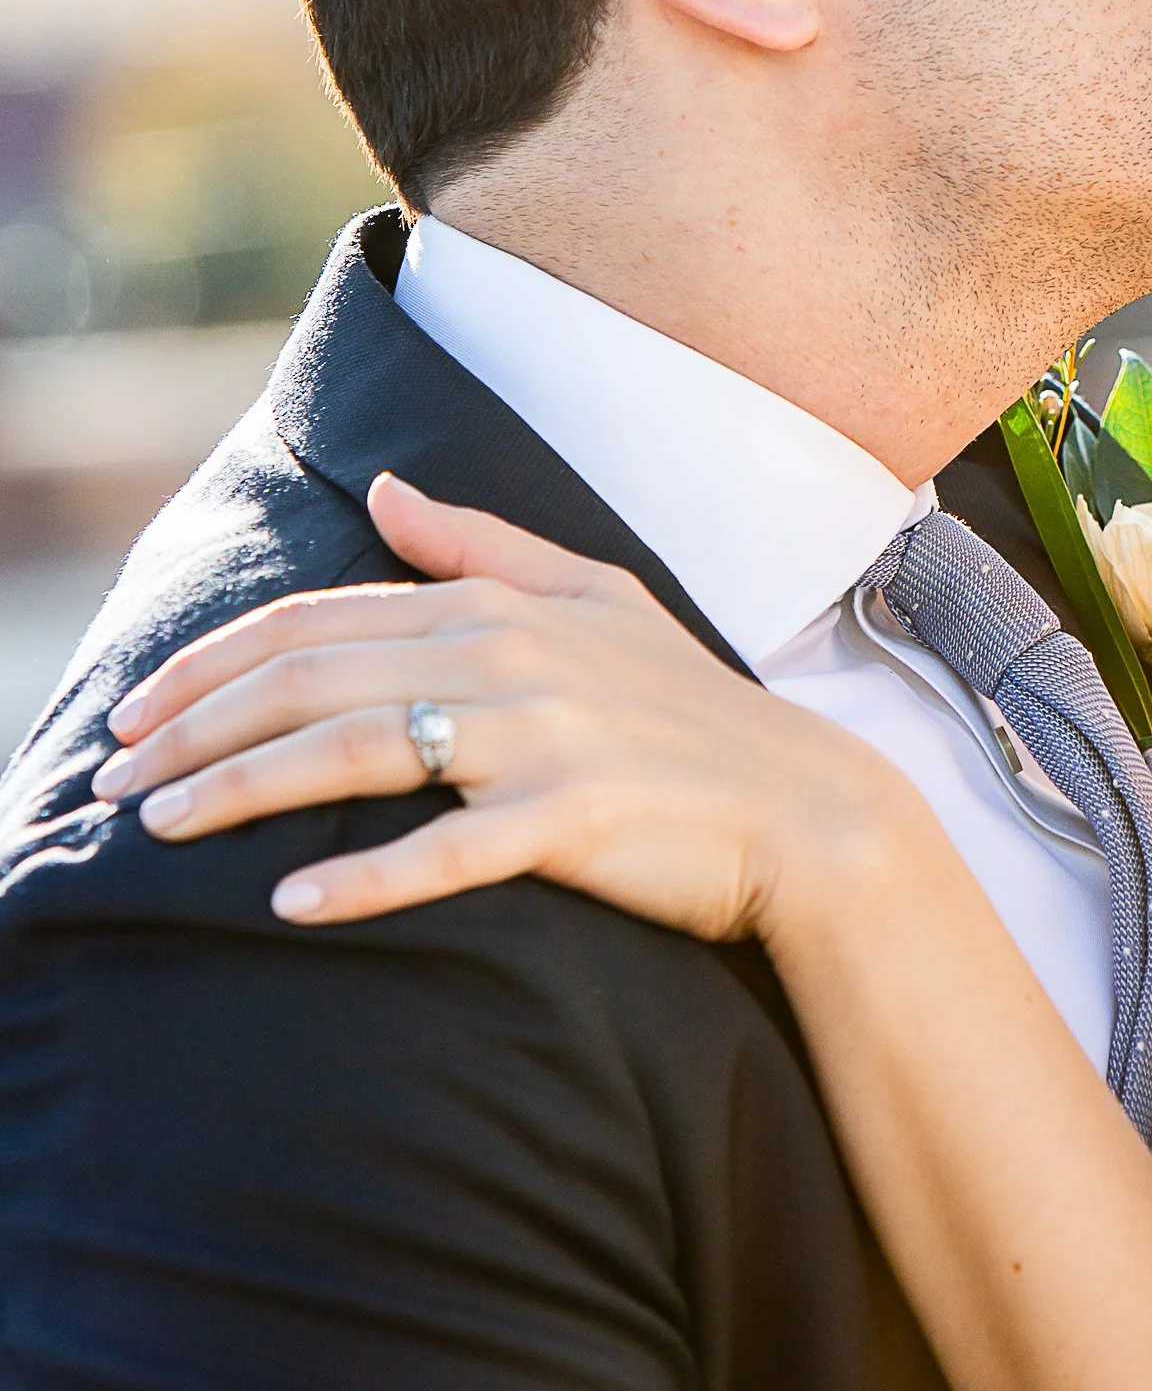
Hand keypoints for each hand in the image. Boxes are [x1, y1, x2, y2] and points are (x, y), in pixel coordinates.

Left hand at [90, 473, 912, 935]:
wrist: (802, 808)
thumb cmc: (690, 710)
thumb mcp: (596, 599)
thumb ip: (482, 545)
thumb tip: (381, 486)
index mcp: (503, 605)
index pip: (323, 619)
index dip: (214, 663)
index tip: (135, 712)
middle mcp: (511, 658)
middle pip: (316, 679)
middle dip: (194, 727)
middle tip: (110, 781)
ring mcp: (541, 739)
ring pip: (357, 750)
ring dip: (241, 790)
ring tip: (156, 831)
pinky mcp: (571, 820)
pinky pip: (448, 849)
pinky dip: (365, 877)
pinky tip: (290, 903)